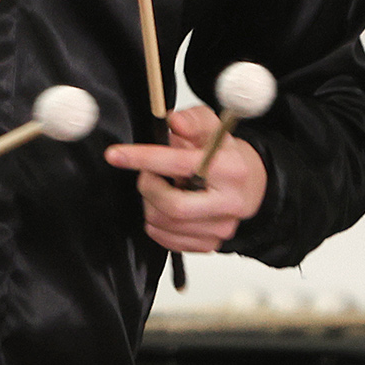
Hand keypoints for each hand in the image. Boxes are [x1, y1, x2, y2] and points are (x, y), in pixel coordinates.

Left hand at [104, 104, 265, 254]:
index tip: (115, 155)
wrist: (249, 184)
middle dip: (148, 187)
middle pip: (172, 206)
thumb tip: (174, 121)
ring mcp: (221, 228)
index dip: (143, 158)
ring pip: (164, 223)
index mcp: (231, 169)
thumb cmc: (224, 154)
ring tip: (163, 187)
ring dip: (150, 203)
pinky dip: (156, 223)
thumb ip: (192, 120)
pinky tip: (165, 206)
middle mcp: (230, 203)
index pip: (180, 165)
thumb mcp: (212, 127)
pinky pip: (167, 240)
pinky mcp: (210, 244)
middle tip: (148, 174)